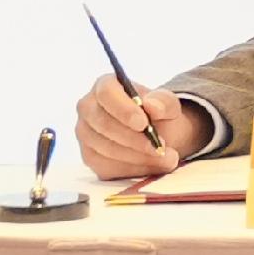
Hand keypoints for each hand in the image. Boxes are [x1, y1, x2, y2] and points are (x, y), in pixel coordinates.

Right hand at [75, 77, 200, 178]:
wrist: (156, 134)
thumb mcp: (168, 104)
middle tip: (159, 147)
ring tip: (166, 158)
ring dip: (138, 156)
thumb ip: (164, 102)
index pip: (107, 94)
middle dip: (134, 139)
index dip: (124, 110)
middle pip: (104, 124)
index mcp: (105, 86)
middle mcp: (88, 108)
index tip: (144, 124)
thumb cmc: (158, 114)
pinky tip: (153, 165)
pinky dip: (134, 169)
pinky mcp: (90, 157)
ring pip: (106, 148)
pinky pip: (107, 167)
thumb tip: (152, 106)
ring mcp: (85, 134)